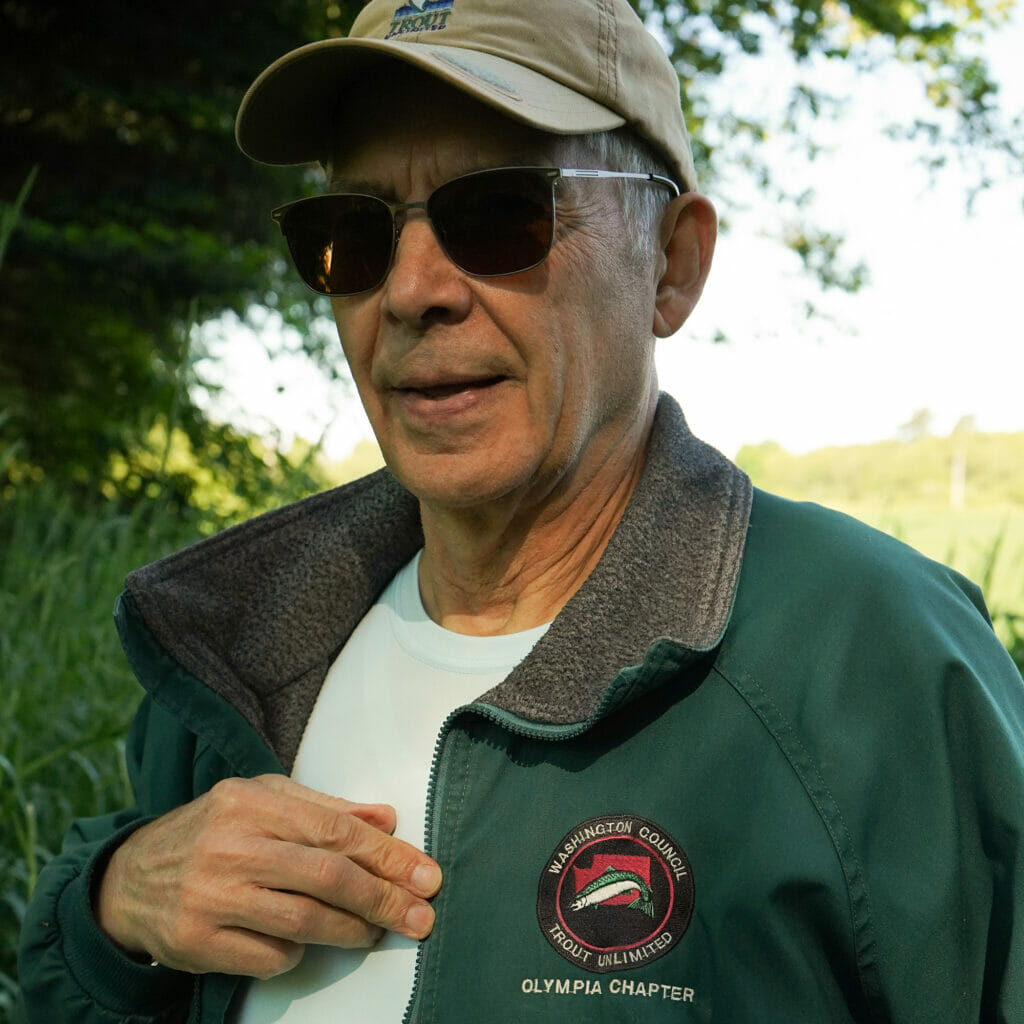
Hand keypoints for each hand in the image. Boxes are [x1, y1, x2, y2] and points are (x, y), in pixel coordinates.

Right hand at [94, 774, 441, 978]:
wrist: (130, 877)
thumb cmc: (213, 832)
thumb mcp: (263, 801)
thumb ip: (325, 808)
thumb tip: (386, 817)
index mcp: (250, 803)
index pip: (335, 829)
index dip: (387, 855)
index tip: (425, 874)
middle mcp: (230, 846)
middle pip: (326, 876)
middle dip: (382, 898)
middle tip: (419, 915)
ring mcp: (210, 897)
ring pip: (303, 921)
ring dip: (351, 930)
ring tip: (375, 930)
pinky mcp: (197, 942)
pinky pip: (269, 956)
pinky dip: (298, 951)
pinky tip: (305, 939)